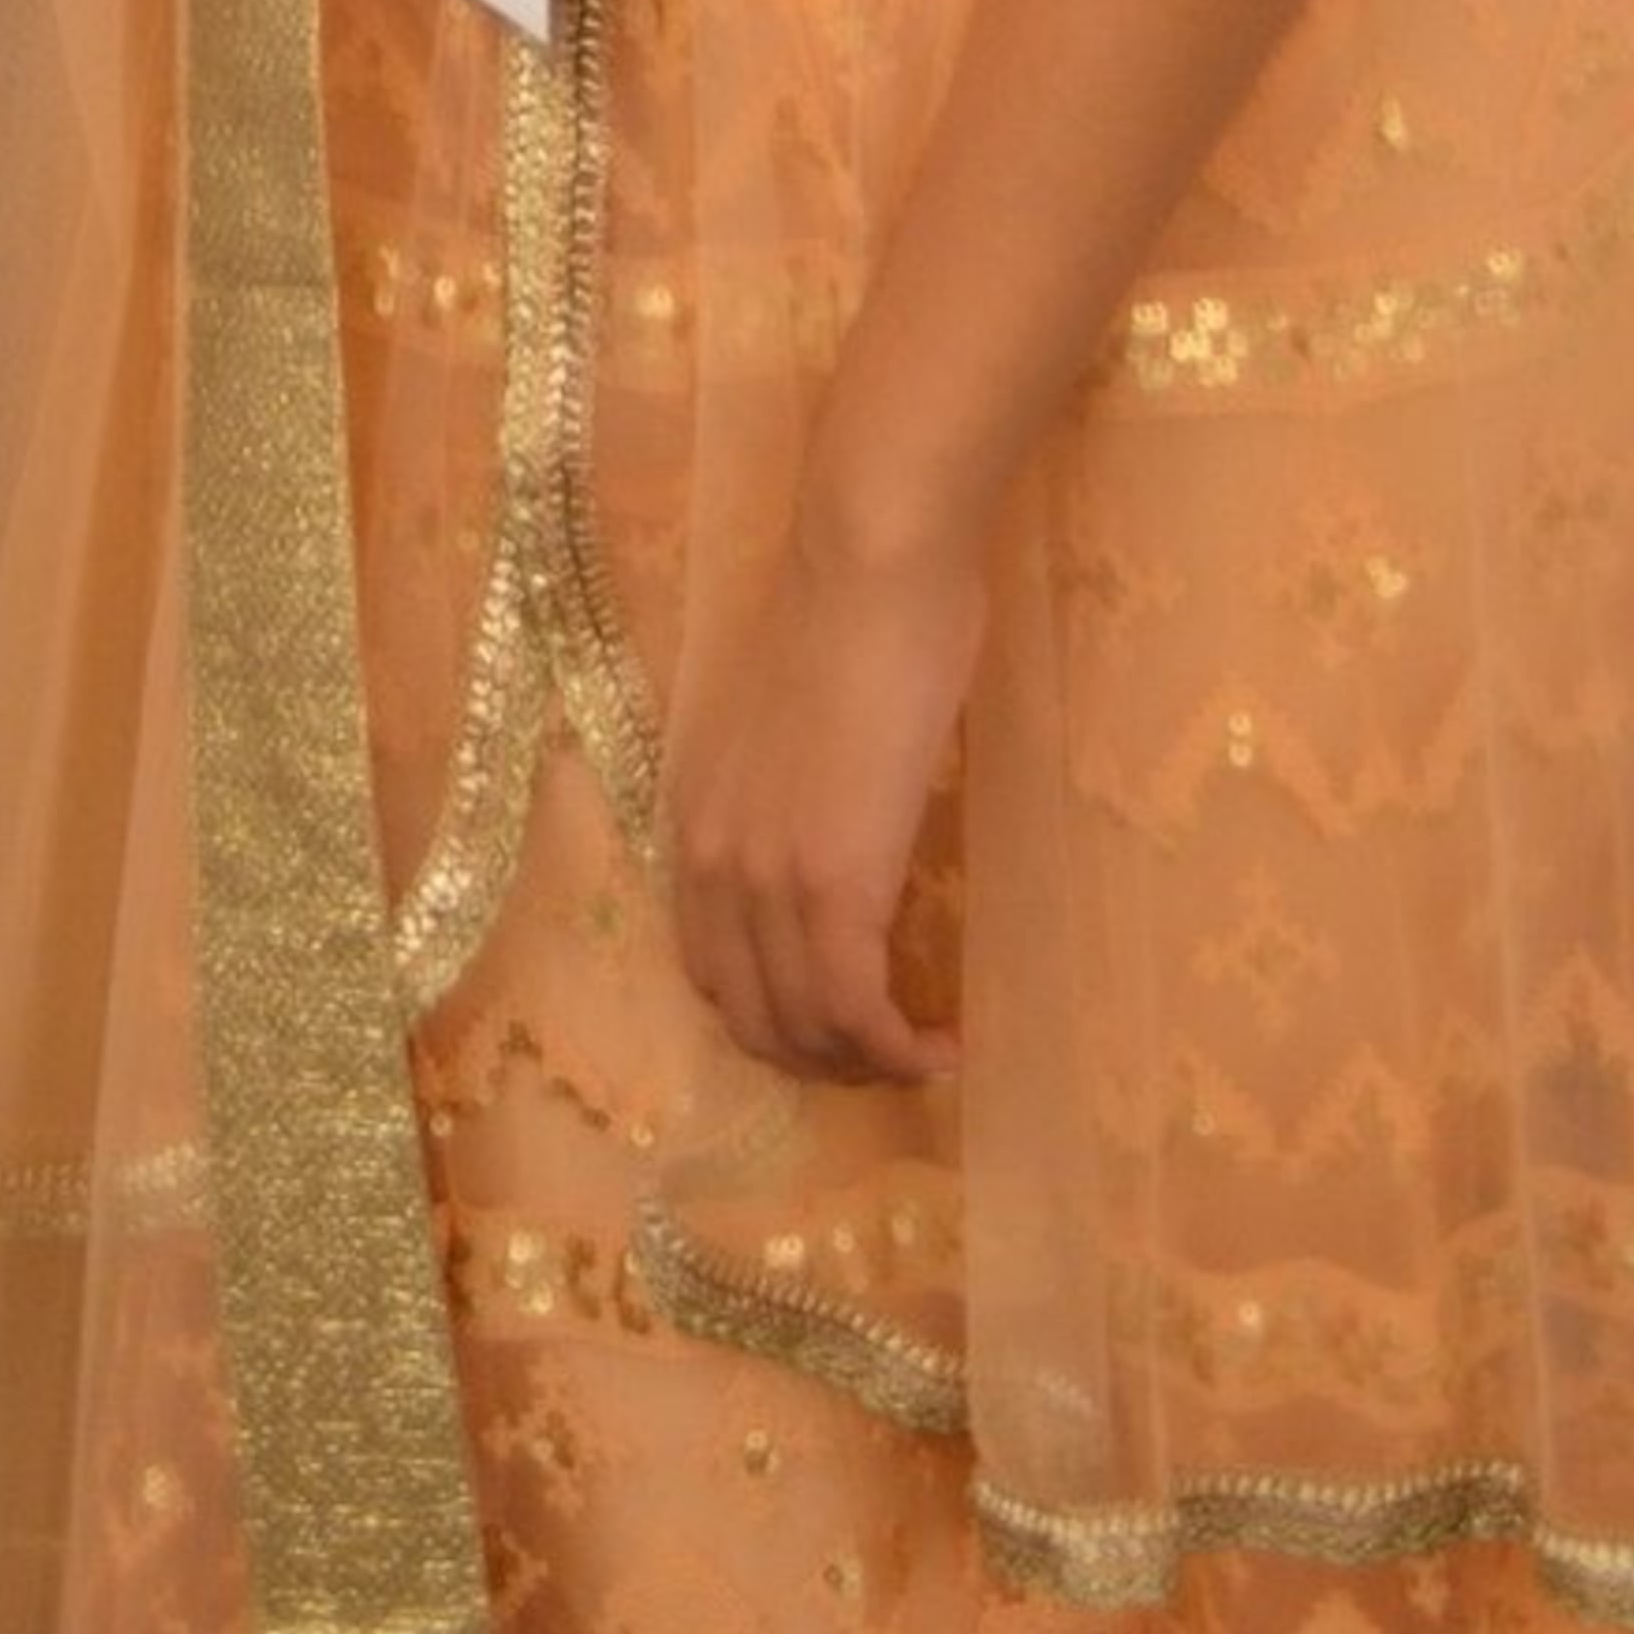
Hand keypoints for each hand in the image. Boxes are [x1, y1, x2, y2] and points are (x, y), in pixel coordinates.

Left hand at [661, 511, 980, 1087]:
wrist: (867, 569)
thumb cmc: (842, 622)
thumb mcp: (780, 732)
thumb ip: (782, 799)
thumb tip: (826, 837)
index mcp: (692, 825)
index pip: (711, 976)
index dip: (776, 1021)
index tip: (840, 1023)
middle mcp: (710, 864)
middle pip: (754, 1021)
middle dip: (822, 1059)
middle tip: (890, 1053)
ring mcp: (766, 880)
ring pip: (807, 1029)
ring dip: (867, 1064)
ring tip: (924, 1054)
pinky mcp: (835, 885)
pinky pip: (856, 1011)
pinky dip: (897, 1050)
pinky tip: (942, 1046)